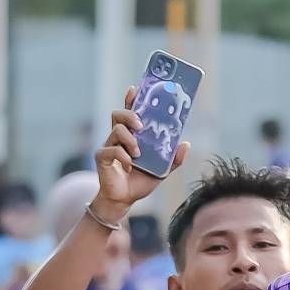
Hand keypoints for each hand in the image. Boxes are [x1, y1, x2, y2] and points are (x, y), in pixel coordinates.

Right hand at [93, 99, 184, 216]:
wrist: (124, 200)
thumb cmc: (139, 182)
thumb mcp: (161, 170)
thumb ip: (173, 158)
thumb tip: (186, 144)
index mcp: (131, 136)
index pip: (130, 112)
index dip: (131, 99)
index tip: (135, 89)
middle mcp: (118, 137)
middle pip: (118, 115)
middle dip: (130, 115)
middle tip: (141, 125)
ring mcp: (109, 146)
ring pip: (116, 130)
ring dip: (130, 139)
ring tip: (138, 153)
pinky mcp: (102, 158)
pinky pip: (111, 150)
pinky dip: (123, 156)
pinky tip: (130, 165)